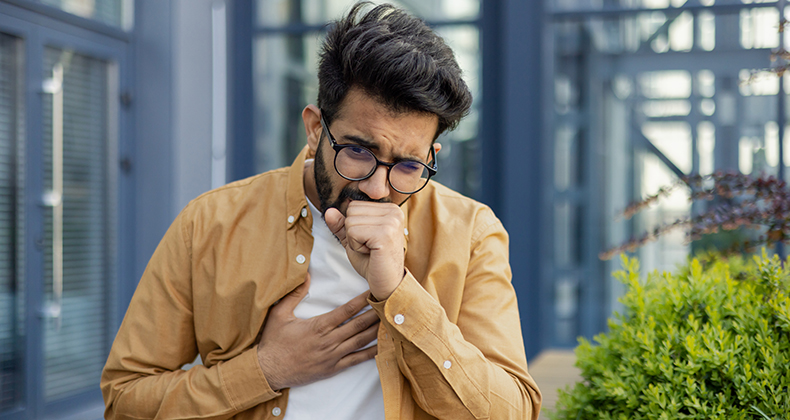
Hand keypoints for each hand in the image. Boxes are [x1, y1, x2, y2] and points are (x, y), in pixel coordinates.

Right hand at [256, 273, 379, 389]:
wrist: (269, 371)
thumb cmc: (273, 342)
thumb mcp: (280, 314)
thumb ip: (294, 294)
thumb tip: (306, 275)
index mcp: (318, 326)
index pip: (346, 311)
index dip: (362, 301)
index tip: (373, 292)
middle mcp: (329, 341)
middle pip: (358, 325)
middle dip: (375, 314)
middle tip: (389, 305)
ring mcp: (332, 356)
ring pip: (360, 341)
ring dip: (376, 331)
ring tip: (390, 322)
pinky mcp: (333, 368)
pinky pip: (356, 360)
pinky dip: (371, 353)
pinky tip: (382, 346)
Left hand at [325, 201, 405, 299]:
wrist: (386, 283)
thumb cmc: (373, 261)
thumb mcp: (354, 239)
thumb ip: (341, 224)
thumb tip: (329, 211)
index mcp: (389, 208)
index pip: (354, 205)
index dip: (354, 225)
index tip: (369, 239)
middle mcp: (394, 211)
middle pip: (351, 210)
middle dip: (353, 232)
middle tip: (369, 246)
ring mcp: (391, 222)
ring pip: (350, 221)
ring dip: (354, 240)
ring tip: (370, 249)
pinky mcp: (385, 234)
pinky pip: (353, 232)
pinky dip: (356, 246)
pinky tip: (370, 252)